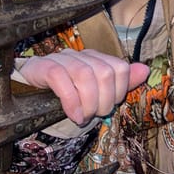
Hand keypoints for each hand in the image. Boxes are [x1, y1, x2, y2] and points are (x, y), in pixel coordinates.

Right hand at [18, 48, 148, 125]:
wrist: (29, 89)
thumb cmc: (68, 92)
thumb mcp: (96, 90)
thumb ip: (120, 81)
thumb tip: (144, 70)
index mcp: (97, 58)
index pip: (120, 68)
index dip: (118, 92)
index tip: (107, 107)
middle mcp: (82, 55)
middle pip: (105, 73)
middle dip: (103, 101)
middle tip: (94, 115)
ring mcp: (62, 59)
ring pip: (85, 75)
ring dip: (88, 103)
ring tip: (83, 118)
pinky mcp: (44, 67)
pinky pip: (61, 79)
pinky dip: (71, 101)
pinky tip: (73, 115)